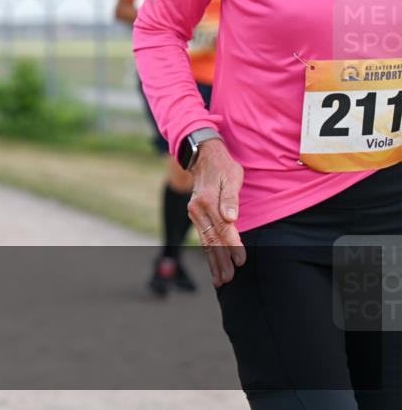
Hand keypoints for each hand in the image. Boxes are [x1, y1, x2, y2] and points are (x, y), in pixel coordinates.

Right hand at [187, 139, 245, 286]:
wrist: (204, 157)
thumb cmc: (222, 167)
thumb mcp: (231, 177)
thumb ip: (230, 198)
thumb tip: (231, 217)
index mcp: (207, 201)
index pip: (222, 228)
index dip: (233, 246)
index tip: (241, 261)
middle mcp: (197, 209)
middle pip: (211, 240)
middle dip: (220, 261)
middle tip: (228, 280)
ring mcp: (194, 213)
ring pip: (205, 242)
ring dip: (213, 262)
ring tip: (220, 280)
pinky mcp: (196, 216)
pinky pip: (203, 237)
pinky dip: (208, 252)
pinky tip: (213, 264)